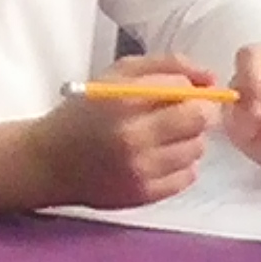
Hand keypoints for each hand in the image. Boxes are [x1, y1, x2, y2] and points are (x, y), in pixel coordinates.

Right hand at [29, 66, 222, 209]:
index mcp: (124, 101)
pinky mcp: (145, 195)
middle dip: (198, 113)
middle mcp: (134, 137)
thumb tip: (210, 77)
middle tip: (182, 114)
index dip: (194, 90)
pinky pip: (188, 177)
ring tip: (164, 136)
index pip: (187, 92)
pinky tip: (159, 157)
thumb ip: (165, 66)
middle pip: (199, 121)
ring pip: (197, 149)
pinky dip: (181, 165)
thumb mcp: (116, 74)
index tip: (185, 93)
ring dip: (188, 140)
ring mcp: (141, 170)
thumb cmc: (85, 112)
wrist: (51, 161)